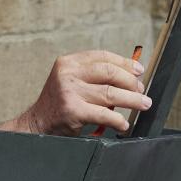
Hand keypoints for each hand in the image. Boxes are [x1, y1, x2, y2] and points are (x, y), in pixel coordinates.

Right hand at [16, 50, 150, 135]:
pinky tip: (123, 123)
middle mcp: (67, 74)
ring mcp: (70, 92)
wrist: (37, 123)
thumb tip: (130, 75)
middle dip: (131, 82)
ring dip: (132, 100)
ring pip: (111, 94)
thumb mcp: (70, 80)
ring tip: (143, 104)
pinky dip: (118, 120)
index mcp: (68, 63)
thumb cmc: (59, 103)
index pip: (102, 57)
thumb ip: (92, 75)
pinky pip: (104, 114)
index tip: (138, 71)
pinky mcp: (73, 111)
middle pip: (109, 73)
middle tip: (141, 91)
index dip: (124, 63)